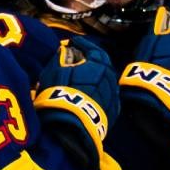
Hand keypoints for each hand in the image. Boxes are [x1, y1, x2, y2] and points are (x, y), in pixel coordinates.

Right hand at [35, 37, 119, 169]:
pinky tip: (88, 95)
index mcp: (99, 64)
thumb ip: (61, 58)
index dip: (81, 43)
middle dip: (89, 60)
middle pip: (102, 65)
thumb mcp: (54, 71)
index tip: (73, 42)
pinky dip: (98, 93)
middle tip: (77, 58)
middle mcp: (111, 78)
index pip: (92, 48)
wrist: (72, 127)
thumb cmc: (60, 95)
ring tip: (80, 78)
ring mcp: (114, 96)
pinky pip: (106, 97)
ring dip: (94, 78)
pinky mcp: (113, 112)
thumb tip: (64, 51)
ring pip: (105, 82)